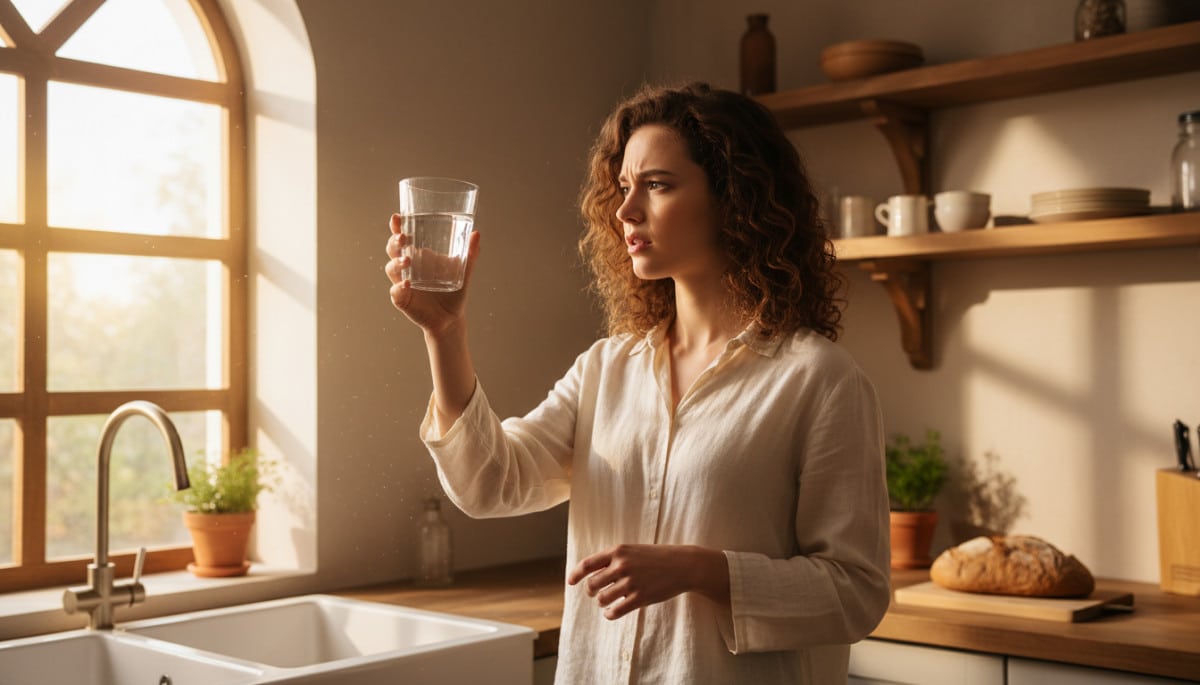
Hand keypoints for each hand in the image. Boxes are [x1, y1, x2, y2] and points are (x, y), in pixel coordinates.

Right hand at [384, 213, 480, 335]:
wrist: (452, 317)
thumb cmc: (454, 290)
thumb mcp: (464, 270)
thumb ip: (470, 253)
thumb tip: (476, 233)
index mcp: (418, 255)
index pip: (403, 237)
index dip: (397, 227)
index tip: (397, 217)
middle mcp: (407, 267)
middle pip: (392, 250)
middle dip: (394, 242)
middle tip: (403, 238)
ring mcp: (402, 282)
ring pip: (391, 269)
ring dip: (396, 263)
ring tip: (407, 261)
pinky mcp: (402, 299)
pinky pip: (396, 291)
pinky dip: (399, 287)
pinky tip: (407, 284)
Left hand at [566, 544, 729, 619]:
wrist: (683, 564)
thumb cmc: (656, 557)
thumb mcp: (633, 550)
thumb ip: (613, 559)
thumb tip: (591, 572)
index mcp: (618, 550)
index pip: (587, 564)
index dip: (576, 575)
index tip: (570, 582)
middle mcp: (621, 565)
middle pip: (592, 584)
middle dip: (591, 592)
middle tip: (595, 594)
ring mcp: (631, 582)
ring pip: (602, 599)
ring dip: (601, 603)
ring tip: (606, 603)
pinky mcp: (640, 597)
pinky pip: (615, 611)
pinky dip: (610, 614)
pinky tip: (611, 613)